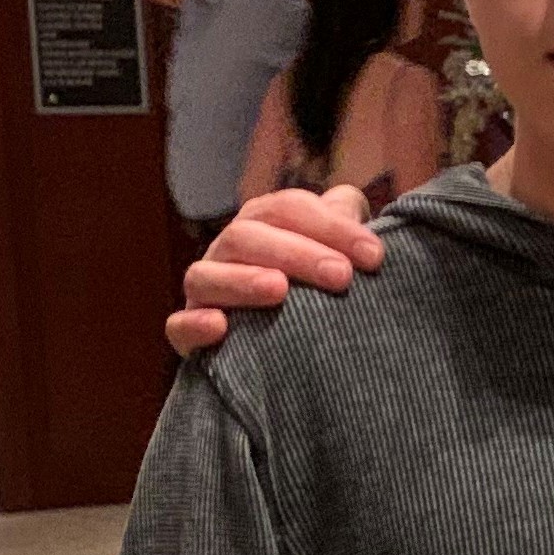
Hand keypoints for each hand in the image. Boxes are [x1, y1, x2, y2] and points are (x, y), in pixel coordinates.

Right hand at [166, 184, 380, 355]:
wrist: (285, 350)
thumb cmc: (317, 289)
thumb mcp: (336, 252)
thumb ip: (343, 224)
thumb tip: (350, 204)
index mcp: (264, 224)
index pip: (289, 209)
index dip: (332, 227)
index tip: (374, 256)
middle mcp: (229, 252)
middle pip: (248, 236)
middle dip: (297, 253)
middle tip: (341, 276)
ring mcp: (205, 291)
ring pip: (206, 275)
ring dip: (242, 280)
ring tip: (280, 289)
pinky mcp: (189, 332)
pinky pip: (178, 325)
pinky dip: (194, 324)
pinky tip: (220, 327)